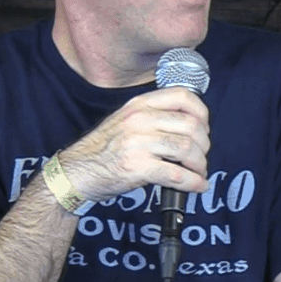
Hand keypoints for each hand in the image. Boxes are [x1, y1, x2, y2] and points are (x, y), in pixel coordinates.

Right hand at [57, 87, 210, 201]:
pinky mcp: (137, 167)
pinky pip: (177, 174)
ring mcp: (138, 143)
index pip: (182, 96)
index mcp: (139, 105)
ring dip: (200, 164)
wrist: (76, 172)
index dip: (202, 113)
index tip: (204, 128)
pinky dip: (193, 182)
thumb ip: (154, 117)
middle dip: (204, 144)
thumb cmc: (104, 150)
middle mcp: (139, 120)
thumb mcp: (126, 120)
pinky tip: (196, 186)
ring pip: (187, 149)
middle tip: (201, 156)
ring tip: (198, 172)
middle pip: (191, 125)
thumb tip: (191, 126)